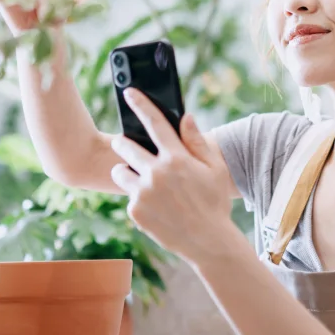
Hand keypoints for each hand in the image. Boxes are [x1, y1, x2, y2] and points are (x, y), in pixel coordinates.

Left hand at [110, 89, 234, 261]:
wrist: (208, 241)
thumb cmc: (214, 202)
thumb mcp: (214, 169)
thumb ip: (197, 141)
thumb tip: (186, 117)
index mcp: (176, 159)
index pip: (154, 123)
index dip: (141, 104)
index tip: (129, 92)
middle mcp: (156, 173)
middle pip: (125, 146)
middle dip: (123, 143)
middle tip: (126, 145)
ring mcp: (143, 193)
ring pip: (120, 172)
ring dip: (125, 171)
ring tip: (141, 179)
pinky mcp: (135, 211)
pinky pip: (129, 197)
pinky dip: (137, 197)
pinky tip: (155, 206)